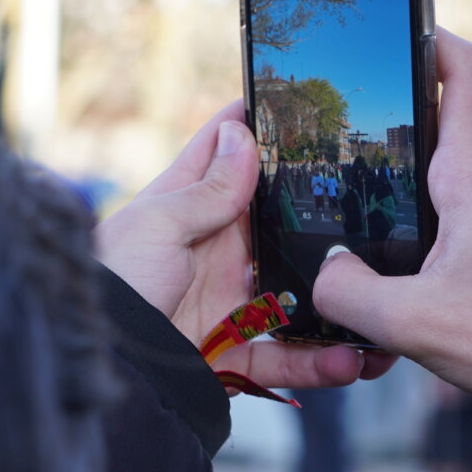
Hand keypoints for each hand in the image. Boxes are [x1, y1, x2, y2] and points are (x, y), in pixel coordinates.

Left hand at [95, 101, 394, 388]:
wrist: (103, 367)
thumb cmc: (114, 283)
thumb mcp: (157, 224)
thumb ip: (206, 189)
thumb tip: (240, 134)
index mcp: (184, 210)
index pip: (220, 157)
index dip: (253, 128)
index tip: (293, 105)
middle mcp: (210, 254)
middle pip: (274, 226)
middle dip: (317, 217)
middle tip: (363, 202)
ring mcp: (225, 304)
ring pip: (294, 297)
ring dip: (332, 301)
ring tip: (368, 298)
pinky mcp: (232, 354)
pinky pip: (285, 358)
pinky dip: (318, 363)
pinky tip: (350, 358)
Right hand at [313, 28, 471, 397]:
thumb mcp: (411, 322)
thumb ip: (349, 294)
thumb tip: (324, 273)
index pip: (463, 69)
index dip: (429, 35)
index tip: (393, 29)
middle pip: (441, 122)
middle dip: (392, 125)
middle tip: (341, 142)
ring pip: (448, 174)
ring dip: (408, 184)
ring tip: (361, 213)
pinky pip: (461, 211)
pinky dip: (427, 221)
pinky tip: (401, 264)